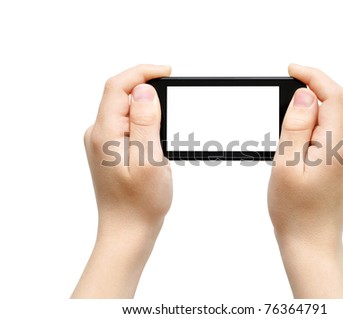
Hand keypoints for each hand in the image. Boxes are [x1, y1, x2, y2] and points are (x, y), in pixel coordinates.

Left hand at [72, 64, 171, 297]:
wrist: (128, 231)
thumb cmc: (140, 203)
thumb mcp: (149, 160)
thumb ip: (145, 122)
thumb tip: (143, 90)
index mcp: (105, 133)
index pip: (118, 86)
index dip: (143, 72)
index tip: (168, 71)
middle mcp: (98, 133)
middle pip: (122, 96)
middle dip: (149, 95)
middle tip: (172, 111)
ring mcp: (103, 142)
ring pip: (127, 111)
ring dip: (149, 114)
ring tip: (163, 140)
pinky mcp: (111, 150)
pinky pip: (128, 126)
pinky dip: (146, 126)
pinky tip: (156, 146)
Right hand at [268, 64, 342, 297]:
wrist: (310, 242)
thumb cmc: (295, 211)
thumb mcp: (286, 164)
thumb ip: (296, 126)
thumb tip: (306, 94)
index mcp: (339, 146)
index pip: (334, 96)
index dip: (313, 76)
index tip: (291, 70)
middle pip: (330, 108)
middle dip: (303, 107)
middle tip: (279, 131)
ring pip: (326, 123)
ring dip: (304, 126)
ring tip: (287, 156)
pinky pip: (327, 137)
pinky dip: (309, 138)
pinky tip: (296, 160)